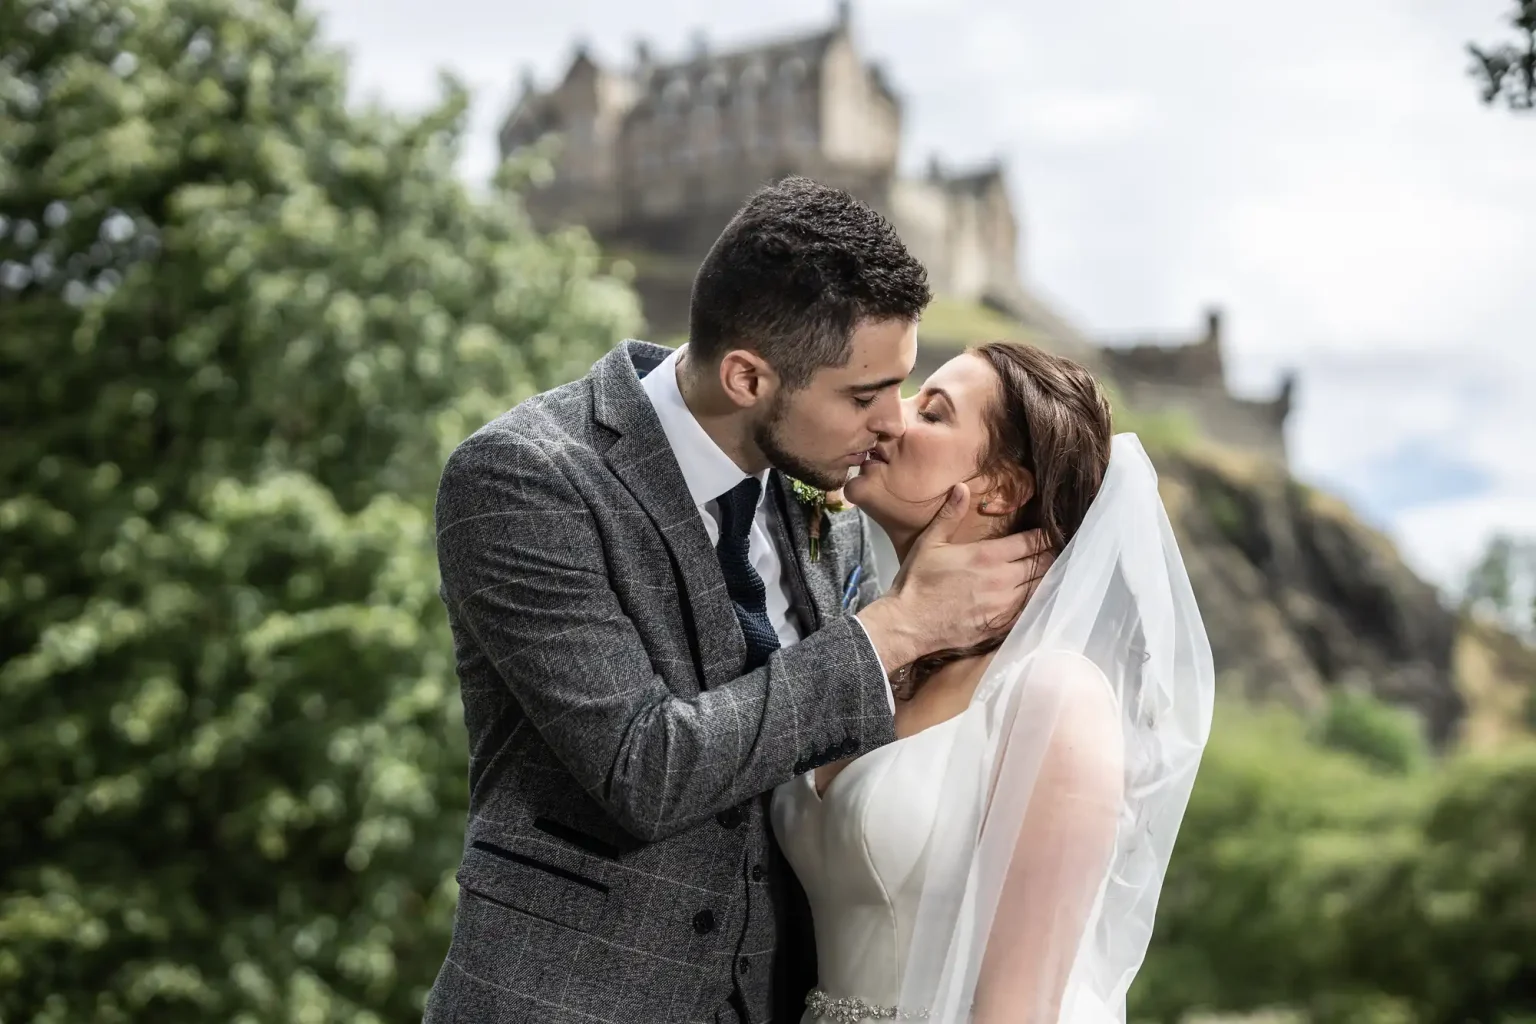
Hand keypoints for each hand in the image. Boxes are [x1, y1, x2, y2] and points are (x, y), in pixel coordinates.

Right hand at [857, 483, 1053, 667]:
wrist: (908, 624)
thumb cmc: (918, 581)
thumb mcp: (930, 543)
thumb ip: (950, 515)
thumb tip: (962, 487)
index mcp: (988, 556)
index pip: (1031, 541)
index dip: (1046, 535)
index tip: (1053, 531)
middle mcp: (1003, 579)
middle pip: (1042, 564)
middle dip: (1051, 555)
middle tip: (1058, 550)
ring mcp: (1004, 605)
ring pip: (1040, 588)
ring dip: (1047, 578)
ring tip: (1054, 571)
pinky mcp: (1002, 626)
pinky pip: (1030, 612)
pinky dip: (1037, 602)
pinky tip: (1039, 598)